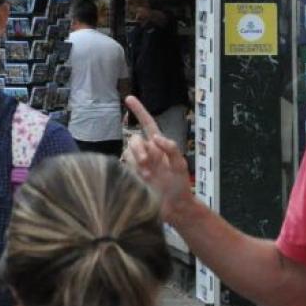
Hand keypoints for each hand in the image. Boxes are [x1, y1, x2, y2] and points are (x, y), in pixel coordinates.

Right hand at [123, 96, 192, 221]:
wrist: (174, 207)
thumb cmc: (180, 186)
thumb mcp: (180, 164)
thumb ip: (170, 148)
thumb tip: (154, 137)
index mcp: (159, 147)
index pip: (147, 124)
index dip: (139, 111)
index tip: (129, 98)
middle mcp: (147, 152)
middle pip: (134, 139)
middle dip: (138, 148)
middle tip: (146, 162)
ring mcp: (138, 164)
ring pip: (128, 151)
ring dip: (137, 160)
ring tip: (147, 176)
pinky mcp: (131, 175)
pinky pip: (124, 165)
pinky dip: (132, 170)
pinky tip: (141, 179)